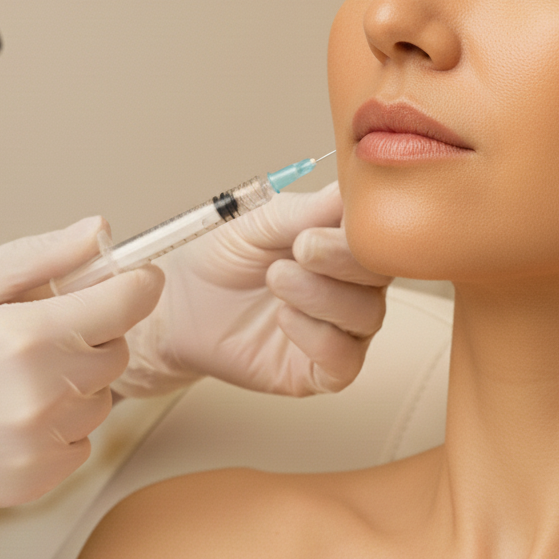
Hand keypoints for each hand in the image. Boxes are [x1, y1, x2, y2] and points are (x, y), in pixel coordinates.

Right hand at [0, 217, 162, 550]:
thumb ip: (44, 256)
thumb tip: (101, 231)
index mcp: (30, 335)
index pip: (128, 304)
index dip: (137, 284)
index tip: (134, 279)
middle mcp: (45, 395)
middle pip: (116, 352)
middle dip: (92, 334)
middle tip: (39, 330)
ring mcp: (40, 444)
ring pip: (100, 400)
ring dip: (76, 383)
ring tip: (13, 378)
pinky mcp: (32, 482)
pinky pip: (78, 444)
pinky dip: (58, 427)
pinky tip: (9, 416)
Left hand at [112, 181, 390, 397]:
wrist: (178, 304)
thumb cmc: (219, 257)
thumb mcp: (256, 221)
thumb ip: (304, 210)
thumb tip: (349, 189)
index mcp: (340, 239)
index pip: (376, 231)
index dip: (362, 224)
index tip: (326, 217)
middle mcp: (349, 284)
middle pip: (380, 273)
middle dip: (344, 258)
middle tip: (302, 247)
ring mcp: (337, 328)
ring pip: (367, 315)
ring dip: (323, 295)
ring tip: (277, 278)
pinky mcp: (318, 369)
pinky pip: (344, 360)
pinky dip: (319, 338)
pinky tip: (283, 317)